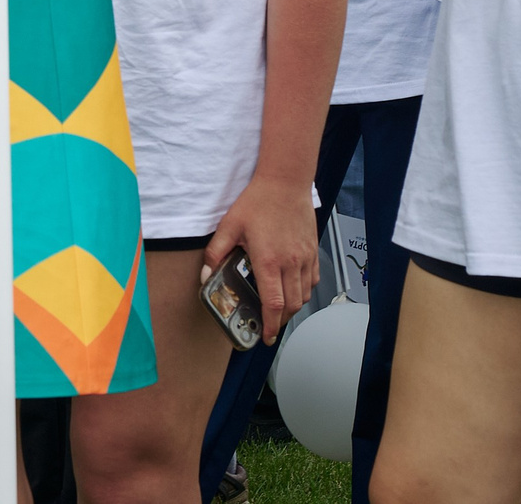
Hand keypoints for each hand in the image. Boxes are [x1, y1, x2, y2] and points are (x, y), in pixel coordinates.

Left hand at [206, 175, 316, 344]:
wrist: (285, 183)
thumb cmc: (258, 202)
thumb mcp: (229, 225)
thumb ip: (215, 252)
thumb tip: (206, 275)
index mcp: (268, 260)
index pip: (273, 303)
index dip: (270, 324)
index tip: (265, 336)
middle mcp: (291, 263)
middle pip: (291, 305)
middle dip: (279, 320)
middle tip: (268, 326)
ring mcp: (305, 258)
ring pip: (304, 295)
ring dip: (292, 307)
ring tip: (278, 309)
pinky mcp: (313, 251)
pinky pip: (312, 280)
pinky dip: (304, 290)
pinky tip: (292, 287)